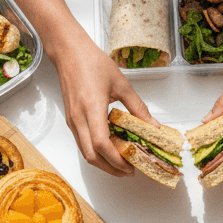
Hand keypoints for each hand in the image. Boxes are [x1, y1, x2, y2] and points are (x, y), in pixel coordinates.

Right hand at [54, 35, 159, 175]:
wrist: (68, 52)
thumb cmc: (92, 62)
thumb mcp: (122, 84)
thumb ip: (138, 107)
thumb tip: (153, 126)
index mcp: (92, 109)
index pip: (102, 145)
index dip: (116, 160)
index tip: (131, 166)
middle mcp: (78, 119)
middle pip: (92, 156)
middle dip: (110, 169)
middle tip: (128, 171)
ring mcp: (72, 121)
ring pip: (85, 152)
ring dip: (103, 163)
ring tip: (121, 163)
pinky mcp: (71, 120)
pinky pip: (82, 143)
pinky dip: (96, 152)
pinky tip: (110, 148)